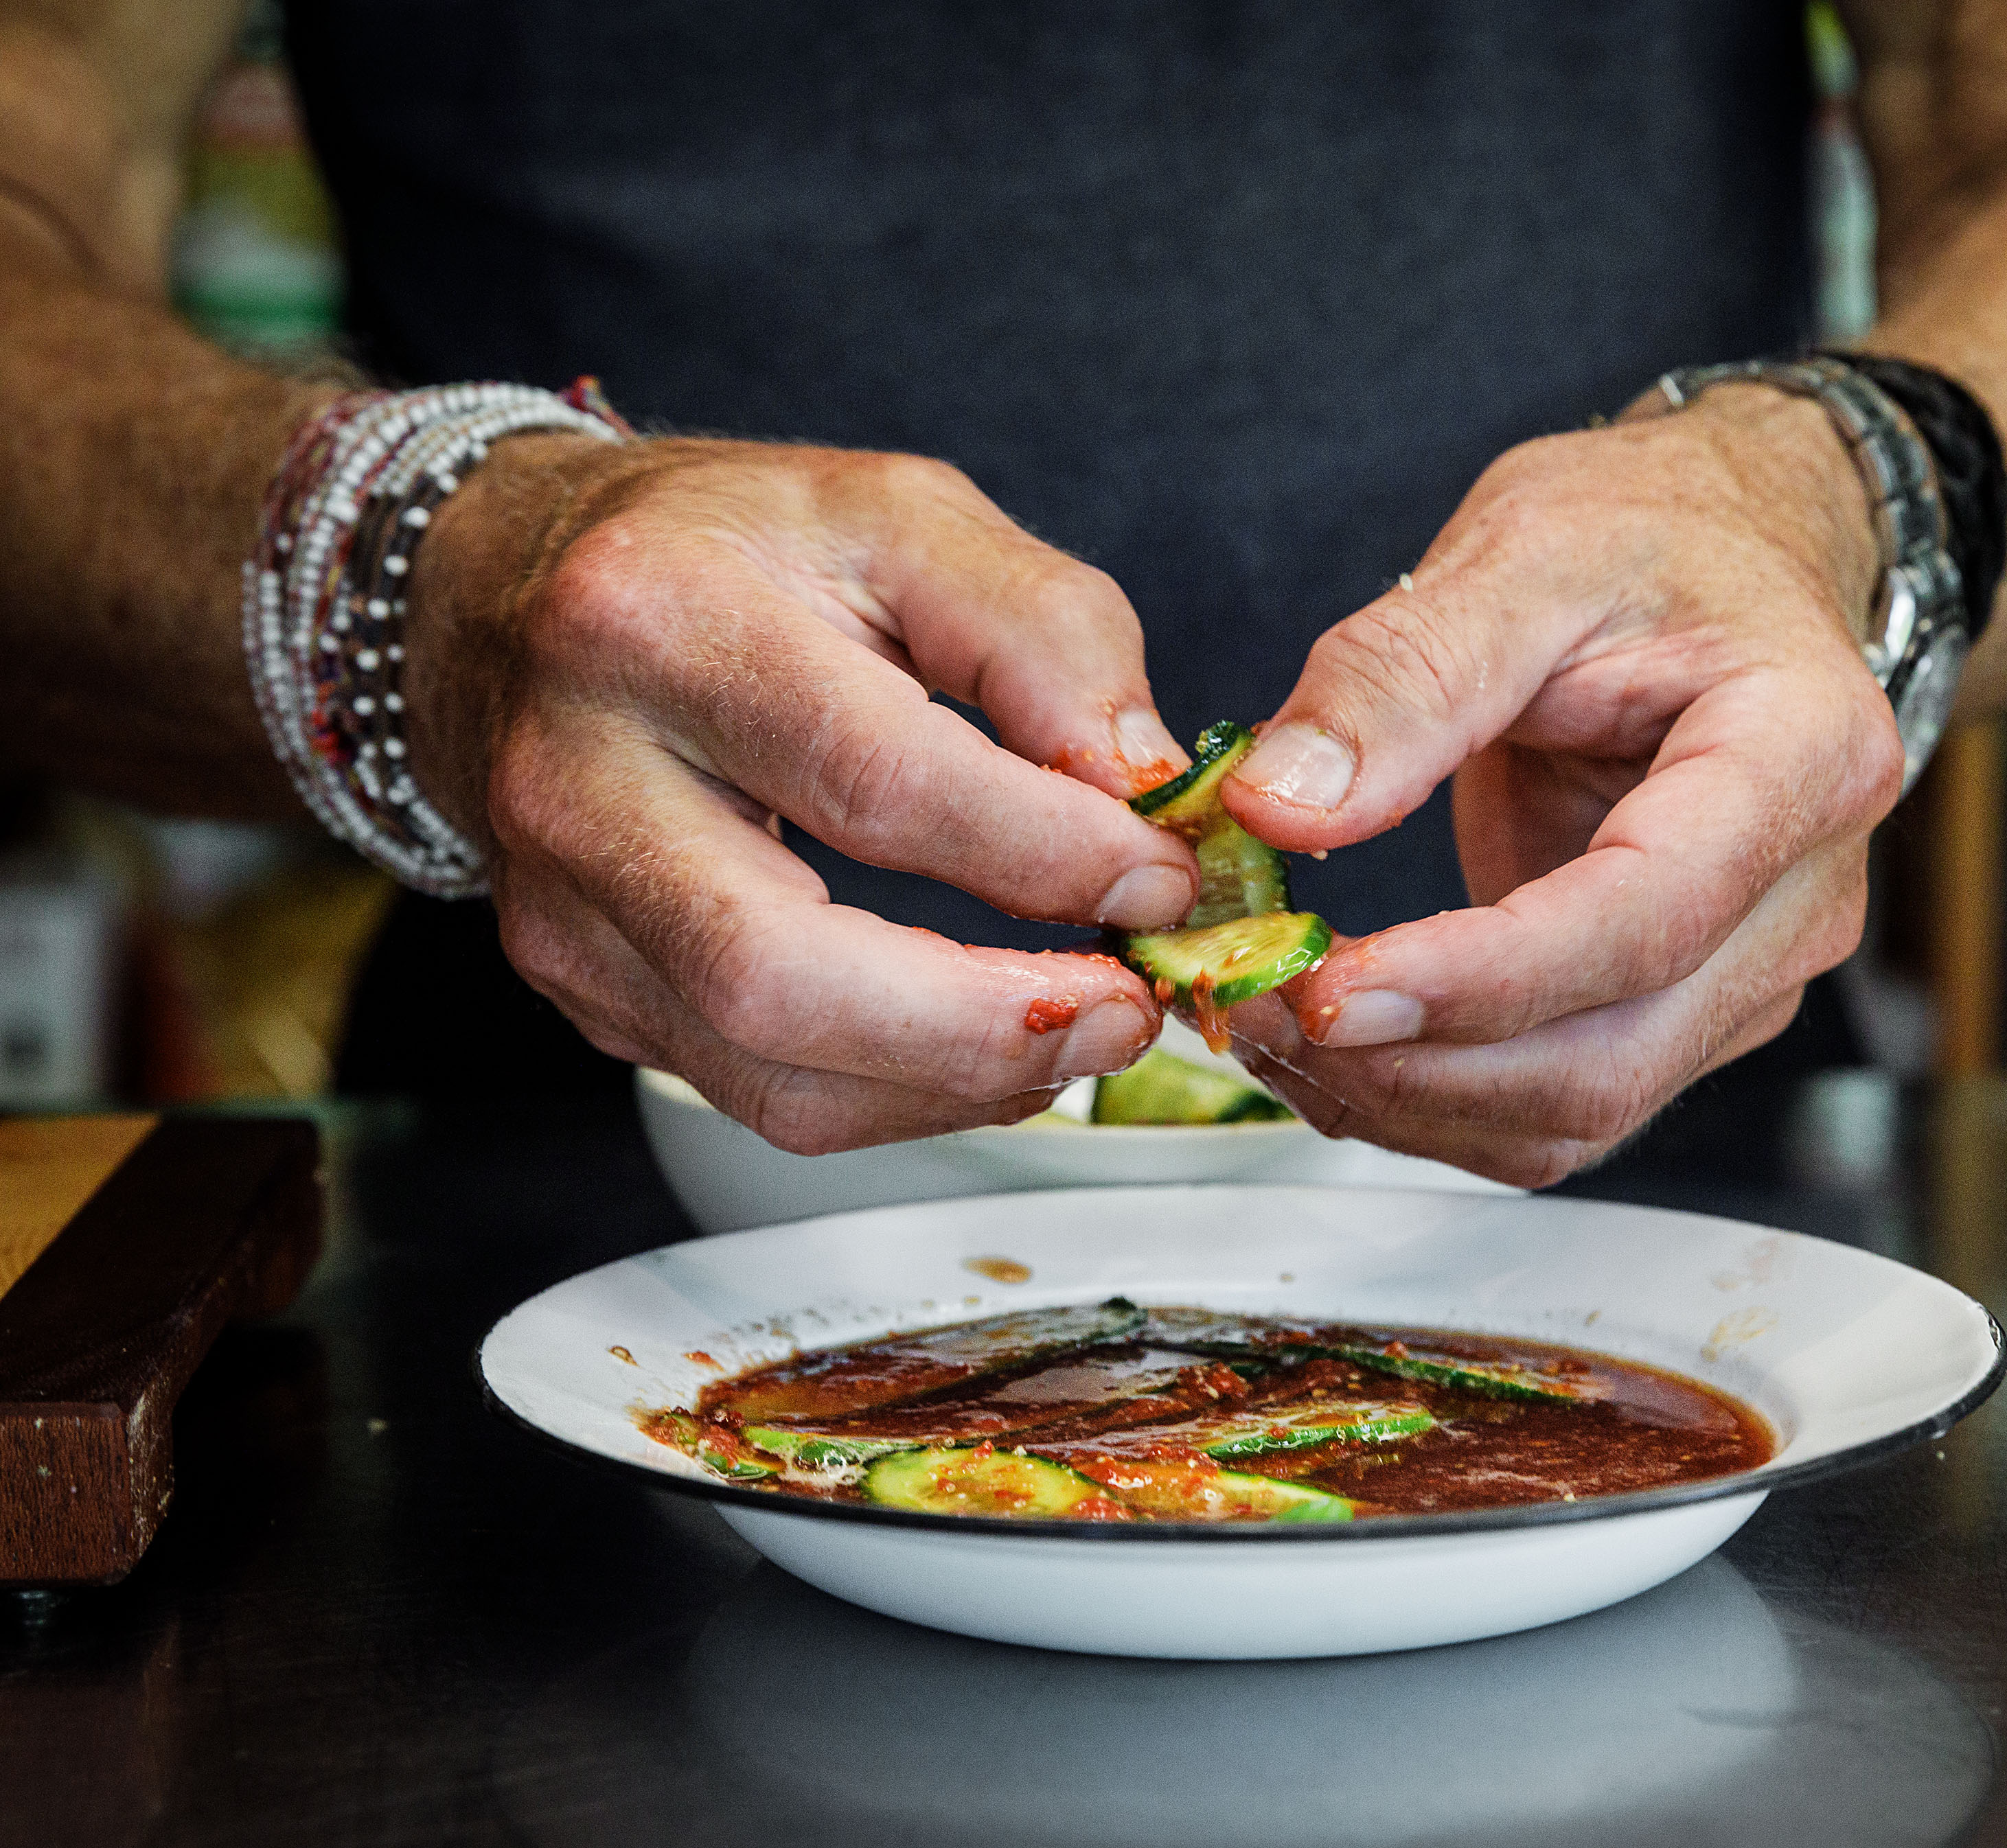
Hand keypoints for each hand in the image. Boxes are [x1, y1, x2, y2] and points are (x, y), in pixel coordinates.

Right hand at [402, 435, 1200, 1151]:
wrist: (508, 586)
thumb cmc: (725, 547)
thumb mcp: (902, 517)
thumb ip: (1046, 634)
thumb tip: (1145, 787)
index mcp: (657, 622)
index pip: (875, 779)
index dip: (1043, 853)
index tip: (1160, 878)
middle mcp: (576, 779)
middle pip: (783, 976)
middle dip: (987, 1027)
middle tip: (1126, 1008)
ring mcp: (561, 906)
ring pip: (768, 1075)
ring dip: (957, 1086)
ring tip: (1081, 1034)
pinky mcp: (577, 985)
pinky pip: (754, 1093)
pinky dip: (898, 1093)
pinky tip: (983, 1043)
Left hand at [1218, 385, 1905, 1186]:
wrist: (1723, 557)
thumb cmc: (1649, 538)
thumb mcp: (1524, 551)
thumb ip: (1401, 676)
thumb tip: (1277, 807)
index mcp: (1800, 758)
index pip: (1642, 921)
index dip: (1476, 980)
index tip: (1325, 987)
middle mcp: (1799, 899)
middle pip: (1610, 1058)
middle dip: (1415, 1066)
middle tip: (1254, 1006)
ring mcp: (1746, 972)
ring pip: (1576, 1112)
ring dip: (1408, 1101)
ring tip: (1269, 1022)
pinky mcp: (1677, 1011)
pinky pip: (1553, 1106)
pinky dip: (1431, 1100)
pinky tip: (1333, 1044)